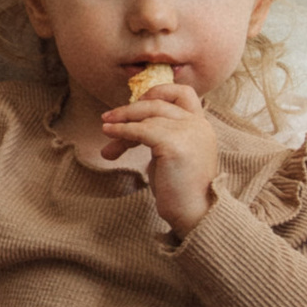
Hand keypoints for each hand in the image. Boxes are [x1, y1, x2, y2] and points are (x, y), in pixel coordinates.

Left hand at [99, 76, 222, 235]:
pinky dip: (122, 131)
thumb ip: (161, 136)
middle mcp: (198, 125)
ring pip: (147, 116)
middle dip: (130, 110)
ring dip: (122, 123)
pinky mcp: (174, 144)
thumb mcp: (172, 154)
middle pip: (158, 103)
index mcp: (201, 126)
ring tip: (105, 130)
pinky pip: (141, 131)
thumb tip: (129, 126)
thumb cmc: (179, 190)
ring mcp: (188, 133)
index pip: (183, 93)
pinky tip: (110, 135)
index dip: (158, 92)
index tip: (136, 103)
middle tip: (107, 118)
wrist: (195, 214)